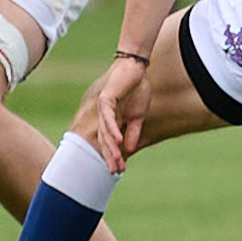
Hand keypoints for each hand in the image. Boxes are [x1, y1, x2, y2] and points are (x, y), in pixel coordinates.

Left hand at [94, 56, 150, 171]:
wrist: (136, 69)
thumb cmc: (137, 89)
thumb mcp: (138, 115)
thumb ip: (132, 131)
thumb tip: (129, 149)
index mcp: (112, 120)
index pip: (110, 142)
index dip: (114, 156)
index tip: (119, 170)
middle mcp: (104, 116)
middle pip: (104, 140)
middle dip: (110, 156)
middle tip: (114, 171)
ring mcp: (103, 107)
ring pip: (105, 131)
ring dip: (111, 147)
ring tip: (116, 160)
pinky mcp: (106, 98)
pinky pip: (108, 116)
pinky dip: (113, 128)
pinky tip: (116, 140)